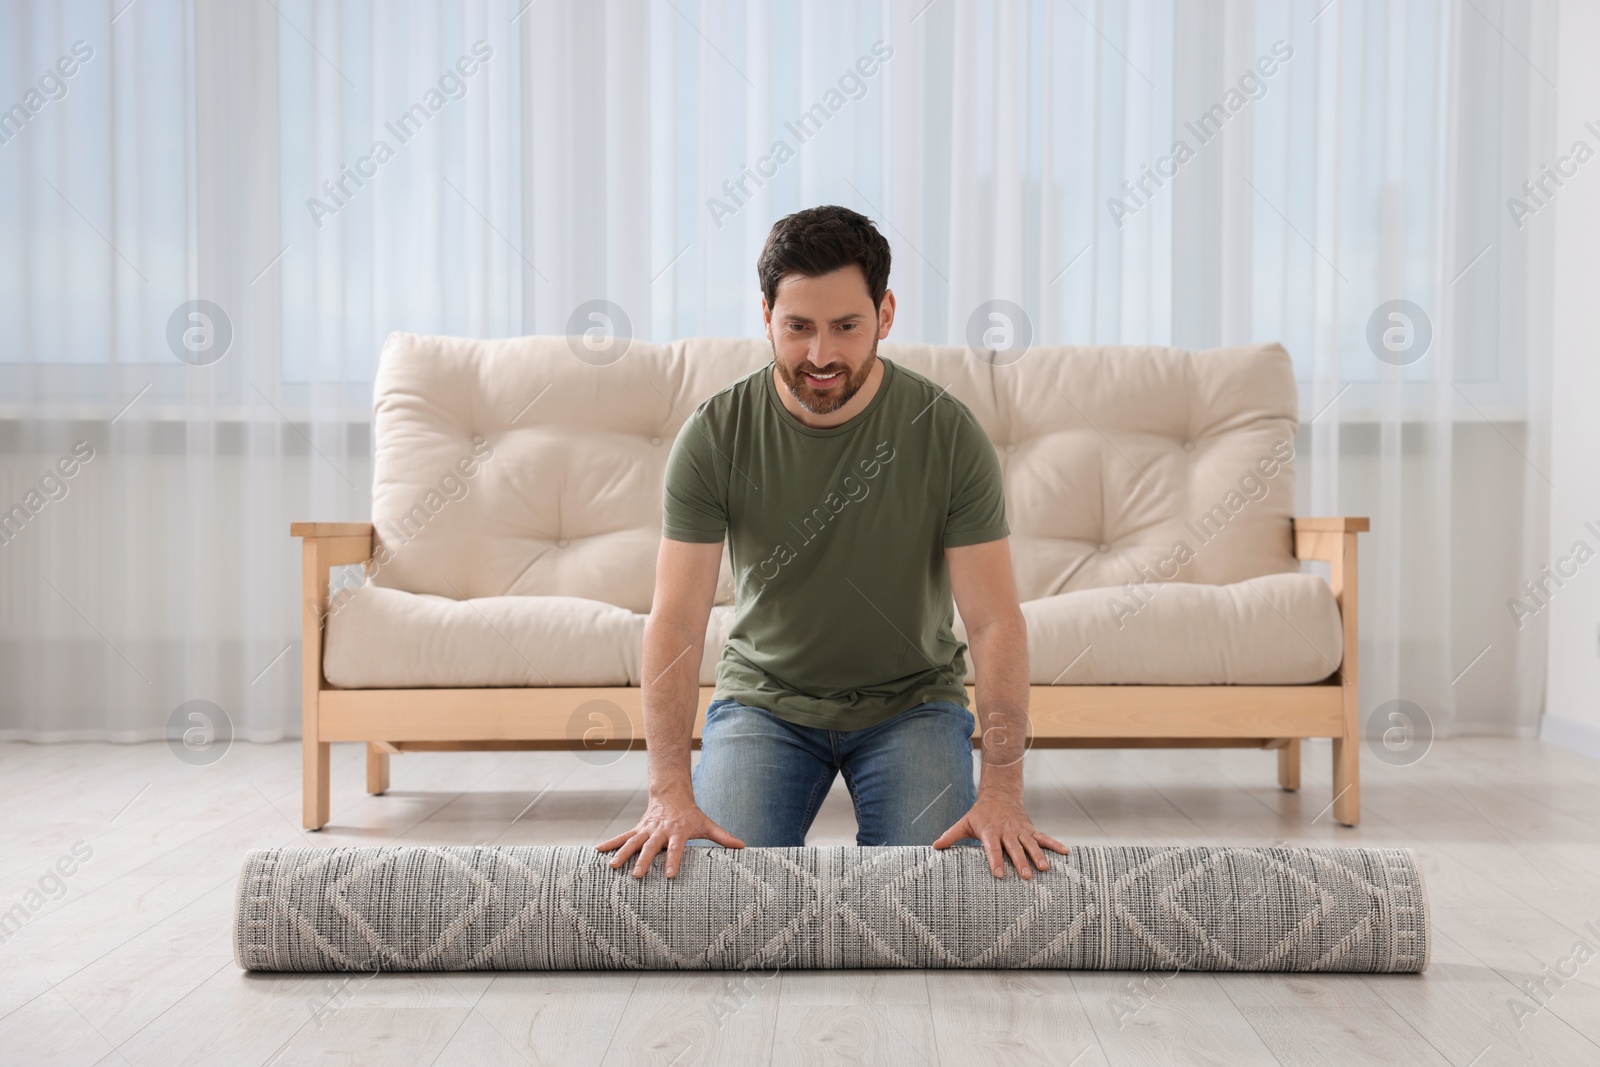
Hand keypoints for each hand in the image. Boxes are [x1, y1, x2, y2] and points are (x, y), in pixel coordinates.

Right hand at [593, 790, 743, 878]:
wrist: (672, 794)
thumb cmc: (691, 815)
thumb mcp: (707, 824)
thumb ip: (723, 837)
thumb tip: (743, 847)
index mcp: (677, 832)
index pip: (676, 849)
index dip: (673, 861)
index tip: (669, 875)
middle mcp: (660, 831)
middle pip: (651, 847)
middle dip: (643, 861)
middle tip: (636, 875)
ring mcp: (646, 829)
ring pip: (632, 841)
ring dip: (621, 853)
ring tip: (612, 867)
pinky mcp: (637, 829)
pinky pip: (622, 837)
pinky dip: (610, 843)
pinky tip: (597, 852)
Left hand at [931, 790, 1069, 878]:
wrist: (999, 795)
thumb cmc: (980, 814)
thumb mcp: (964, 823)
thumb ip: (951, 835)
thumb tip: (934, 847)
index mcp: (990, 831)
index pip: (992, 848)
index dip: (995, 861)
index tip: (998, 875)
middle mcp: (1006, 831)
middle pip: (1014, 848)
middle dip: (1020, 862)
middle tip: (1026, 876)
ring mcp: (1020, 830)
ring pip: (1030, 844)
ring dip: (1038, 856)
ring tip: (1044, 869)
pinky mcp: (1030, 829)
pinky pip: (1044, 837)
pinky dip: (1055, 844)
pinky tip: (1065, 853)